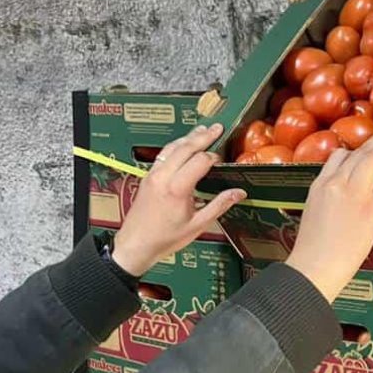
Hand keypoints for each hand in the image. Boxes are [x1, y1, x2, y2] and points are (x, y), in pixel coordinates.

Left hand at [111, 124, 245, 276]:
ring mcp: (153, 175)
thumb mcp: (197, 225)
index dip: (214, 158)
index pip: (200, 160)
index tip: (222, 161)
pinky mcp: (147, 177)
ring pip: (172, 147)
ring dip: (188, 137)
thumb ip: (219, 205)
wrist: (135, 244)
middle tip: (217, 128)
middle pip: (185, 147)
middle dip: (203, 136)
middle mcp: (163, 177)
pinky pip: (163, 154)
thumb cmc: (163, 238)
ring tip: (202, 130)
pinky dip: (176, 146)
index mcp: (177, 188)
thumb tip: (238, 193)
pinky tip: (183, 145)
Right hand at [284, 125, 372, 300]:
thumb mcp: (312, 215)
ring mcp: (355, 194)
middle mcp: (337, 183)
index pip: (337, 158)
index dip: (353, 151)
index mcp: (320, 186)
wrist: (314, 266)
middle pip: (359, 154)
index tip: (362, 148)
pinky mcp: (372, 210)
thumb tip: (339, 202)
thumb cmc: (311, 250)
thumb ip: (326, 202)